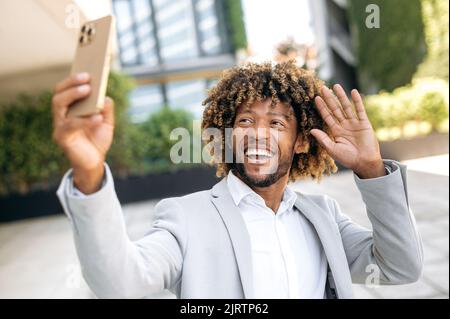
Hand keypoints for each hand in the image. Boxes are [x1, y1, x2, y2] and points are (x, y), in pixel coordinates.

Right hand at [52, 73, 114, 192]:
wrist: (94, 162)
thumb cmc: (97, 140)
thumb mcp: (107, 122)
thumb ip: (106, 109)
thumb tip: (105, 96)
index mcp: (70, 108)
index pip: (66, 88)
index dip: (73, 77)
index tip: (87, 67)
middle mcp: (61, 114)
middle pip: (59, 93)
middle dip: (71, 83)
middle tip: (87, 77)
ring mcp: (59, 125)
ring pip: (58, 104)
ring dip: (72, 95)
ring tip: (88, 90)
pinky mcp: (62, 138)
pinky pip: (70, 125)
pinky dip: (85, 120)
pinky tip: (97, 117)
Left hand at [311, 84, 385, 178]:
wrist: (364, 162)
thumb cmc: (347, 158)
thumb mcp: (332, 149)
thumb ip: (323, 139)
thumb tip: (312, 130)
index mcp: (336, 131)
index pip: (327, 116)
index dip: (322, 107)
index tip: (316, 98)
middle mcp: (344, 125)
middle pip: (335, 109)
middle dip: (329, 98)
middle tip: (323, 88)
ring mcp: (354, 123)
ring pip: (346, 107)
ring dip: (341, 96)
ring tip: (336, 86)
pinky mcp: (364, 123)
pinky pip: (360, 110)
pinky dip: (357, 101)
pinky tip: (353, 92)